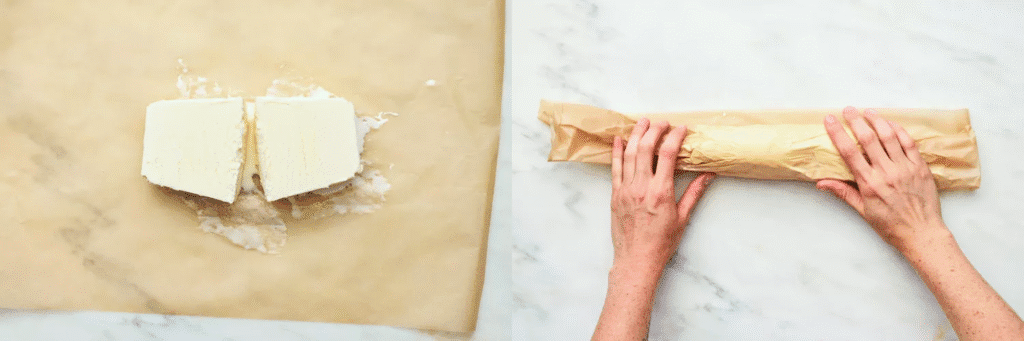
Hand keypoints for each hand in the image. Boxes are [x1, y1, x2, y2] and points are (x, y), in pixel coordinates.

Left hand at [611, 118, 715, 272]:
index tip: (681, 128)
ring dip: (636, 135)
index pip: (668, 154)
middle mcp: (641, 187)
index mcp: (661, 192)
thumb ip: (694, 193)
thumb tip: (708, 174)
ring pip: (628, 154)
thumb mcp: (683, 218)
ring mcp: (625, 190)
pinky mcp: (615, 195)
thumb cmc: (661, 243)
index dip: (675, 137)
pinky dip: (616, 152)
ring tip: (643, 122)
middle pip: (645, 148)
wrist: (636, 260)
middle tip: (662, 122)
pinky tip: (619, 140)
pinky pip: (614, 168)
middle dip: (654, 130)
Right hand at [817, 106, 946, 252]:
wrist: (922, 234)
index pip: (849, 152)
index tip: (830, 120)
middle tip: (848, 109)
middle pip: (868, 139)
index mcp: (869, 184)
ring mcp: (905, 168)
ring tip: (868, 111)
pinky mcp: (920, 167)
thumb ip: (843, 193)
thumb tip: (821, 183)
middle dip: (856, 121)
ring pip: (889, 137)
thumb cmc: (891, 226)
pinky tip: (891, 124)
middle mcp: (887, 172)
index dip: (838, 133)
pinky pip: (909, 143)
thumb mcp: (863, 211)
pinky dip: (899, 130)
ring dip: (877, 121)